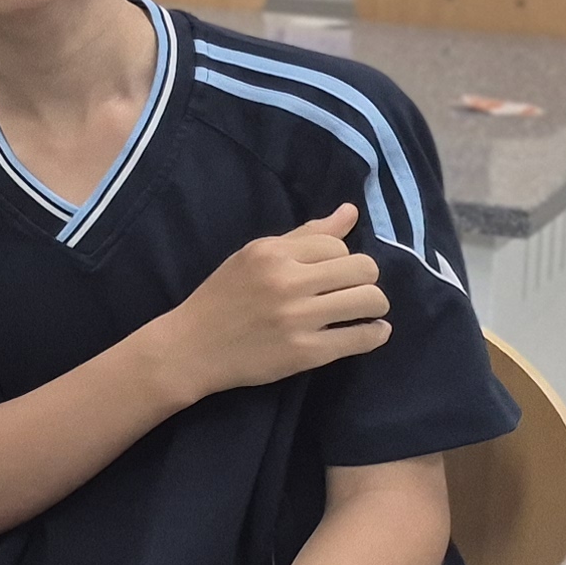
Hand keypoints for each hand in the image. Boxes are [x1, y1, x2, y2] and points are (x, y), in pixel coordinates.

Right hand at [146, 210, 387, 401]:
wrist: (190, 348)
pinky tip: (370, 332)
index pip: (337, 244)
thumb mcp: (254, 256)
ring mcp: (297, 319)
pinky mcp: (305, 353)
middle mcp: (286, 282)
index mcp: (271, 253)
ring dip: (374, 306)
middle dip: (365, 279)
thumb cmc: (222, 298)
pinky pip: (361, 338)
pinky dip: (374, 334)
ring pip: (370, 300)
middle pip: (363, 268)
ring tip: (363, 311)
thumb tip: (351, 211)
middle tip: (351, 291)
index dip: (340, 258)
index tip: (329, 274)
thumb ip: (304, 235)